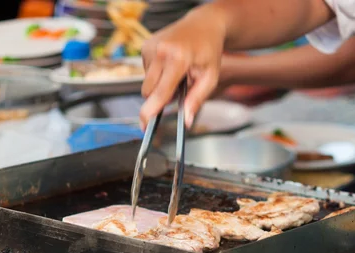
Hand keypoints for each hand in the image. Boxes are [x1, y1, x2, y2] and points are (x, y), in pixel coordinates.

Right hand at [140, 6, 226, 129]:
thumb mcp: (210, 77)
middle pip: (149, 91)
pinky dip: (156, 74)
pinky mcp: (145, 45)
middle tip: (180, 89)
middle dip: (160, 98)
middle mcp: (161, 51)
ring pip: (146, 83)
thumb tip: (187, 121)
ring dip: (159, 85)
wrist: (203, 25)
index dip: (151, 111)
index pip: (161, 92)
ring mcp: (150, 46)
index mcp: (178, 59)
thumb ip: (197, 100)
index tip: (144, 124)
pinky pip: (145, 72)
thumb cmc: (209, 50)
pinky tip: (170, 65)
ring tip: (177, 73)